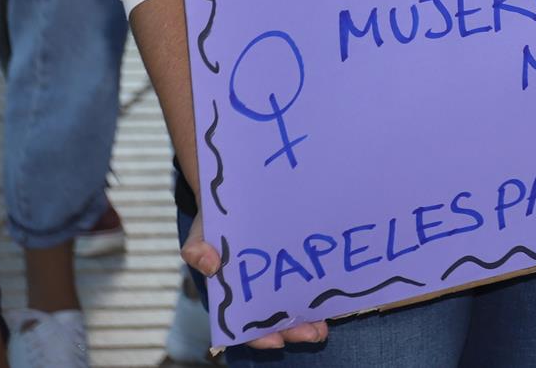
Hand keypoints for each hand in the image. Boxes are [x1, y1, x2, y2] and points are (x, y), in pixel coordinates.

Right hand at [183, 213, 328, 348]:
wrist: (238, 193)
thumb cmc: (218, 220)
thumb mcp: (202, 232)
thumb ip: (197, 248)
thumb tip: (210, 265)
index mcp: (235, 291)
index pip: (246, 324)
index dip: (261, 336)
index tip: (277, 342)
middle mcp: (261, 288)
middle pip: (278, 319)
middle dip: (296, 329)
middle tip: (315, 333)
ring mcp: (282, 275)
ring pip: (299, 303)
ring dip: (314, 315)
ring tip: (330, 319)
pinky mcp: (301, 257)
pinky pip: (314, 277)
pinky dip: (324, 287)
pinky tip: (338, 291)